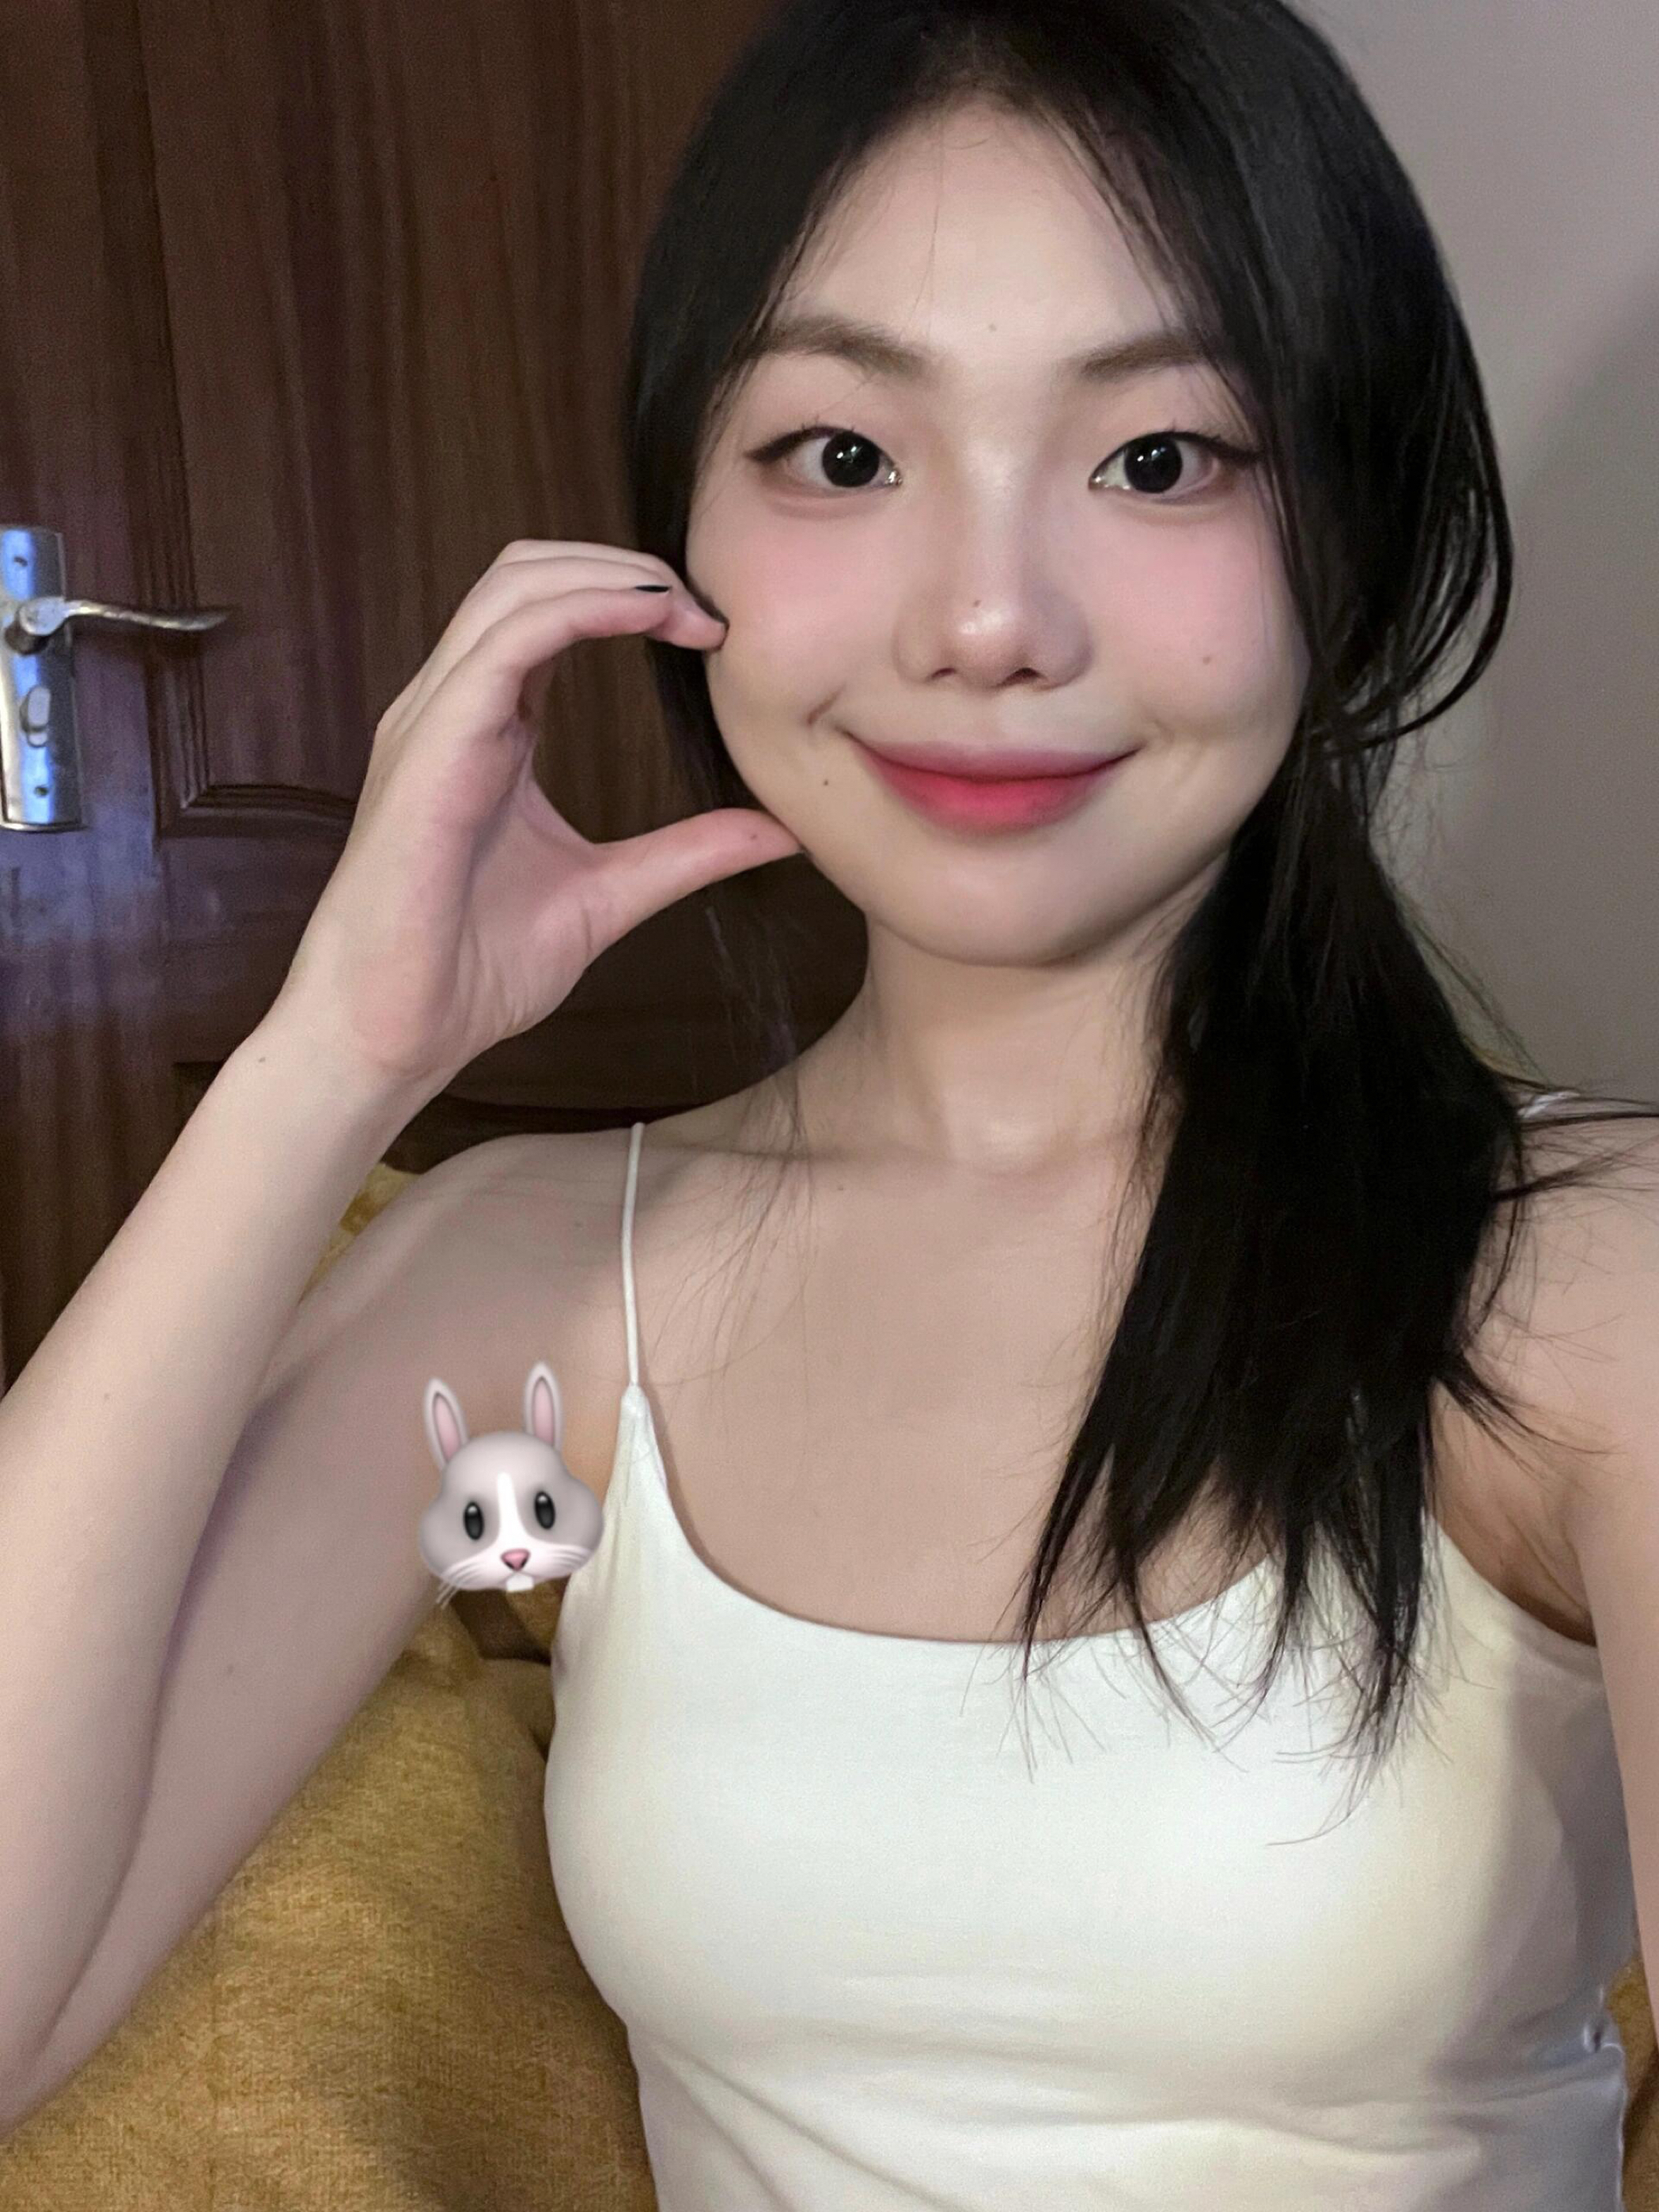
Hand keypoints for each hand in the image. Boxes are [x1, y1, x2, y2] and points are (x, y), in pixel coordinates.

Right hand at [266, 540, 798, 1095]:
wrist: (394, 1033)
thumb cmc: (471, 971)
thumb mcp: (610, 896)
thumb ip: (689, 854)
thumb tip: (782, 832)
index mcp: (489, 731)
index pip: (550, 615)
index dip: (632, 598)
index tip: (714, 632)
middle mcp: (453, 709)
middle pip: (528, 574)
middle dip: (623, 566)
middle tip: (710, 606)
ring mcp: (433, 720)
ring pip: (514, 587)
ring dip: (610, 576)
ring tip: (688, 606)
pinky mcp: (428, 747)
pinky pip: (506, 643)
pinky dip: (582, 611)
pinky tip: (645, 618)